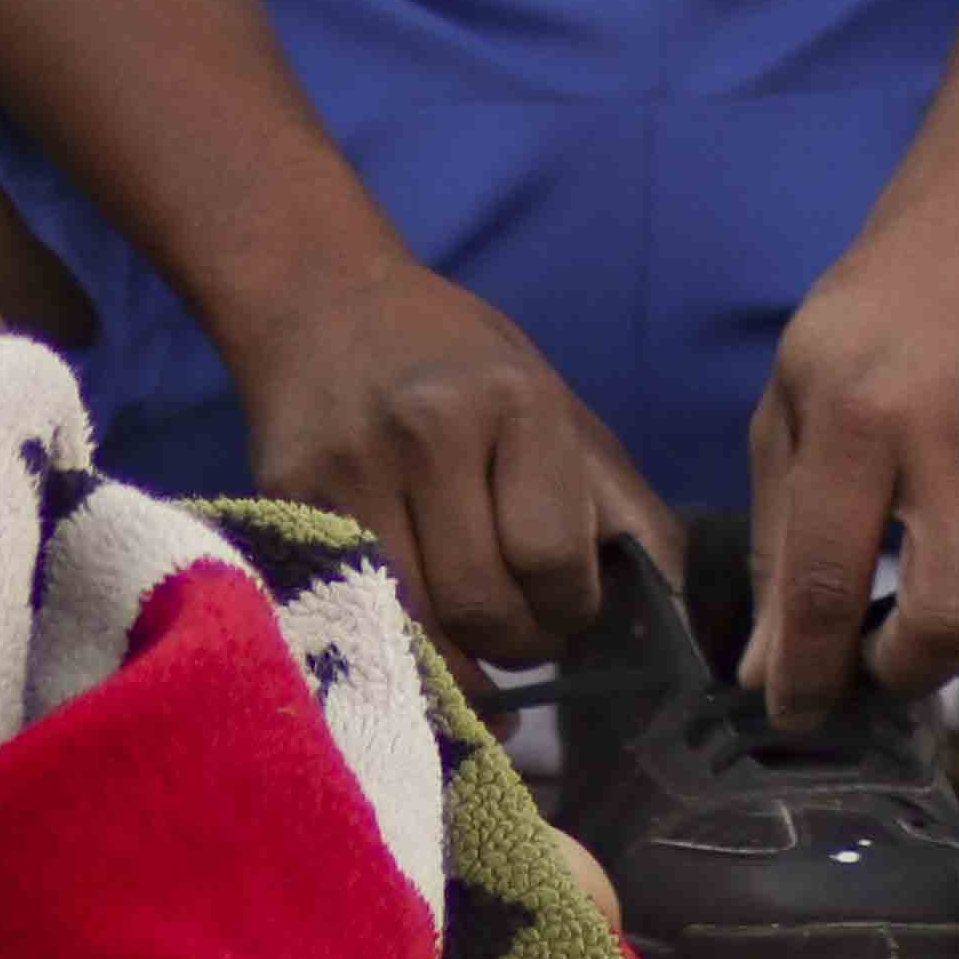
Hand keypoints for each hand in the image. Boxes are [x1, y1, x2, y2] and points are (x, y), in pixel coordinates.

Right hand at [230, 263, 674, 667]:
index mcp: (515, 402)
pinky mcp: (288, 499)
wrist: (324, 300)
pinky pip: (352, 609)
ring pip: (415, 625)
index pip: (550, 555)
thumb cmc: (461, 365)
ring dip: (456, 658)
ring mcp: (349, 468)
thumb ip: (622, 511)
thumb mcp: (559, 409)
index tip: (567, 609)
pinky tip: (415, 630)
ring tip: (473, 635)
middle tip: (522, 632)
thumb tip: (669, 616)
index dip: (569, 608)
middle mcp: (429, 431)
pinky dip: (392, 640)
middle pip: (481, 605)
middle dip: (516, 644)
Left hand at [747, 205, 958, 721]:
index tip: (792, 709)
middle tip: (876, 661)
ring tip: (933, 610)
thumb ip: (779, 543)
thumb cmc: (872, 329)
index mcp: (860, 416)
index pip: (827, 580)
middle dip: (903, 671)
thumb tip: (767, 673)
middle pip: (950, 620)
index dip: (804, 671)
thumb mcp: (791, 408)